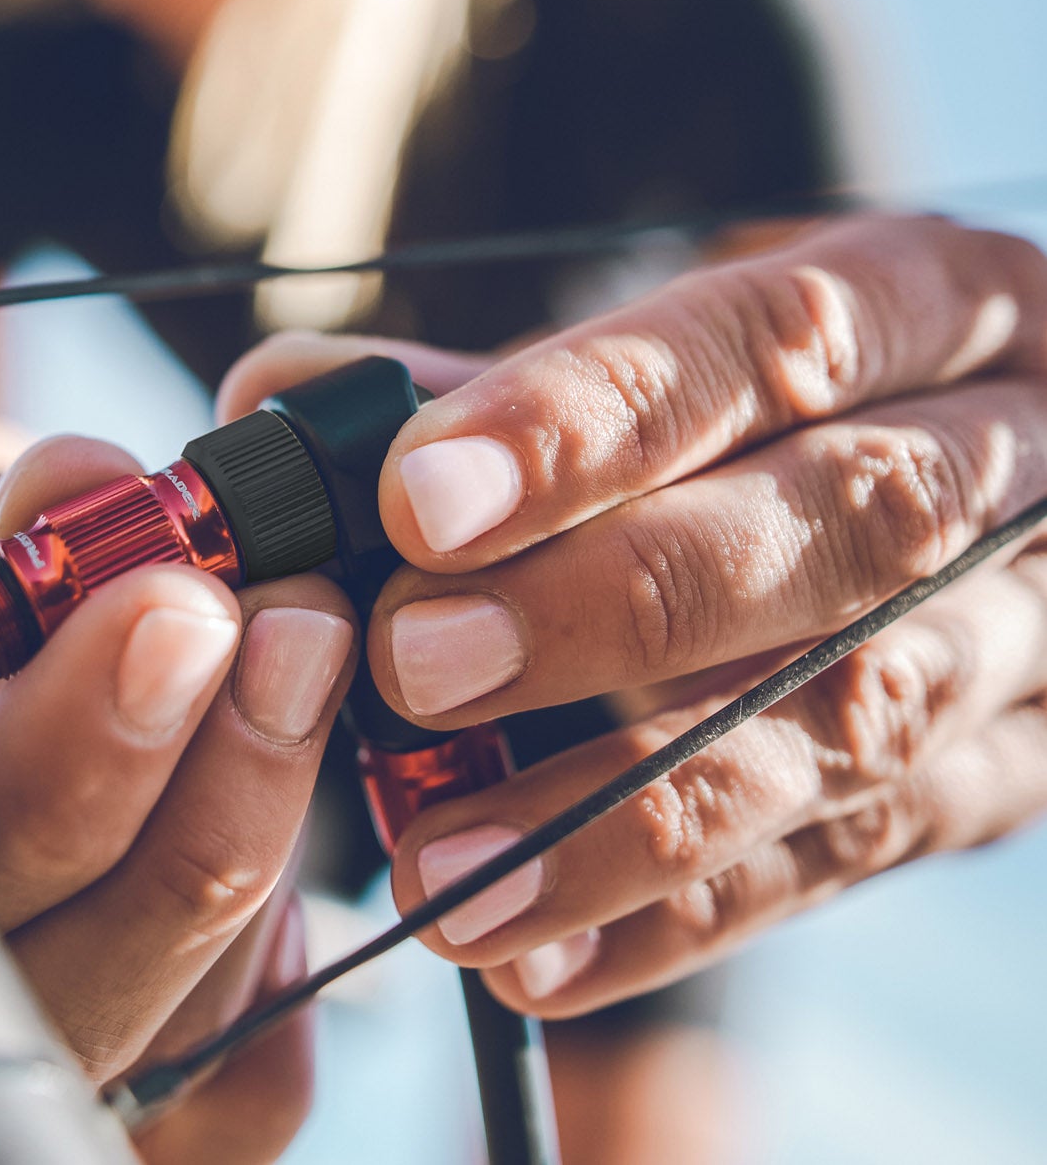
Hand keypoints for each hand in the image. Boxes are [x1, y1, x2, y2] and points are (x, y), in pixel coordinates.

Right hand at [0, 432, 356, 1162]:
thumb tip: (81, 485)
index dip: (75, 750)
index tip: (180, 606)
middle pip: (85, 973)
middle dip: (215, 788)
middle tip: (295, 621)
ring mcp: (44, 1053)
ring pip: (187, 1018)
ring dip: (268, 819)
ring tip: (305, 654)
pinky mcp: (157, 1100)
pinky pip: (254, 1069)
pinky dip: (289, 937)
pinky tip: (266, 788)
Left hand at [221, 214, 1046, 1015]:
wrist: (990, 483)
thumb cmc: (781, 397)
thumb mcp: (679, 341)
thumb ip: (491, 374)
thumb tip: (281, 396)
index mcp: (926, 300)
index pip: (766, 341)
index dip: (590, 421)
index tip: (417, 497)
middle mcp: (1005, 458)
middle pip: (842, 525)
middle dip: (618, 602)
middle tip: (418, 660)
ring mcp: (1026, 635)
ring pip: (857, 724)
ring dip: (633, 807)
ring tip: (447, 866)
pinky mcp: (998, 779)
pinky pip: (847, 866)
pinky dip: (677, 919)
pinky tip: (533, 954)